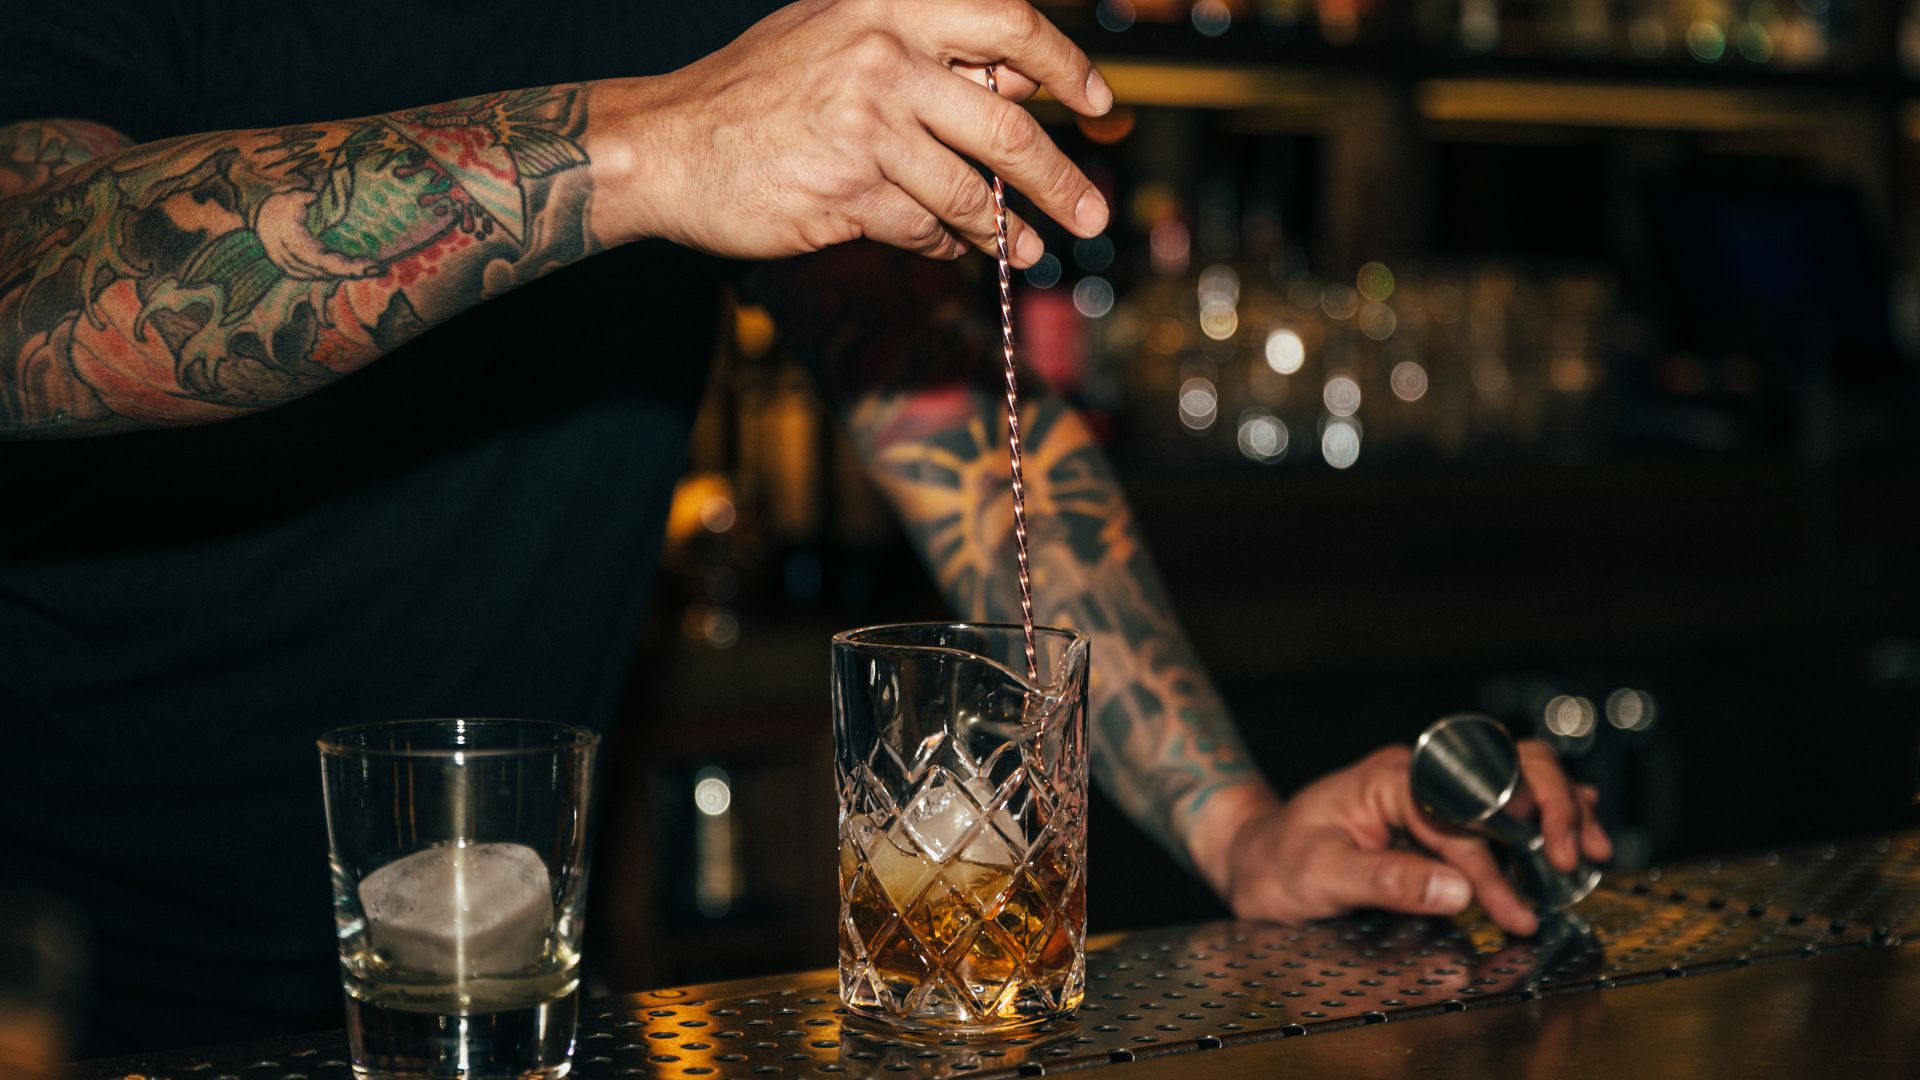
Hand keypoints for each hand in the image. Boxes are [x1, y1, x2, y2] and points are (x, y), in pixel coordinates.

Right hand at [587, 0, 1110, 262]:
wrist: (663, 144)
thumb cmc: (755, 91)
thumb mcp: (837, 34)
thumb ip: (925, 47)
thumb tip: (1020, 77)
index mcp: (888, 1)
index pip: (1009, 22)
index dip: (1066, 65)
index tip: (1098, 103)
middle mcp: (882, 52)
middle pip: (1007, 122)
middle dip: (1060, 178)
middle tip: (1092, 213)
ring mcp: (866, 124)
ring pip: (970, 189)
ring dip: (1008, 230)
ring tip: (1029, 251)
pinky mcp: (848, 190)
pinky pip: (925, 228)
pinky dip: (949, 245)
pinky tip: (957, 252)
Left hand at [1210, 742, 1611, 936]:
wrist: (1255, 858)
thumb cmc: (1279, 863)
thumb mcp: (1321, 874)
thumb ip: (1387, 881)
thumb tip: (1457, 890)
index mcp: (1390, 778)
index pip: (1460, 819)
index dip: (1493, 867)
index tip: (1515, 911)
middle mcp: (1419, 774)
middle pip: (1505, 768)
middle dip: (1549, 811)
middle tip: (1574, 862)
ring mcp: (1433, 789)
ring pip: (1515, 777)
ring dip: (1560, 807)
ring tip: (1594, 849)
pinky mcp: (1441, 812)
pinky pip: (1504, 802)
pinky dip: (1545, 815)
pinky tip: (1576, 832)